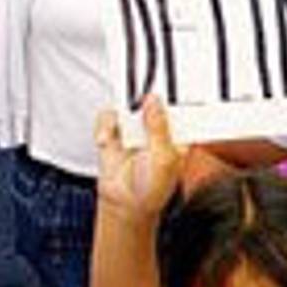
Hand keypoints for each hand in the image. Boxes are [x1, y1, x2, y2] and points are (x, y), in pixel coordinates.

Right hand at [96, 96, 183, 217]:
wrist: (124, 202)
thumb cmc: (152, 186)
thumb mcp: (164, 158)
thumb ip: (159, 128)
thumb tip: (154, 101)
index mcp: (177, 132)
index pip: (181, 106)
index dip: (179, 94)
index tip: (173, 84)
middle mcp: (156, 126)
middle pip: (153, 98)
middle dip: (146, 97)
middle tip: (141, 104)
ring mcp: (135, 126)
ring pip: (128, 104)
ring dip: (123, 115)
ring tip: (123, 132)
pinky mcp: (114, 129)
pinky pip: (108, 116)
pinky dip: (105, 126)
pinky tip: (106, 140)